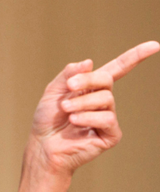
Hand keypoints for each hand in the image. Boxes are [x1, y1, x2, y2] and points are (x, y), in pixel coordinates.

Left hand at [14, 41, 159, 191]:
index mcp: (92, 88)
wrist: (43, 145)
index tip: (154, 45)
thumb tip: (89, 62)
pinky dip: (87, 117)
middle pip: (106, 79)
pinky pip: (107, 118)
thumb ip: (69, 75)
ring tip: (66, 111)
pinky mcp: (111, 134)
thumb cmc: (47, 120)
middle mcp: (103, 101)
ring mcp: (109, 118)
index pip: (118, 69)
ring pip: (106, 99)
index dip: (136, 57)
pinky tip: (74, 122)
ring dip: (81, 103)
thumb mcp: (53, 91)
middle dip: (86, 81)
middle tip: (69, 89)